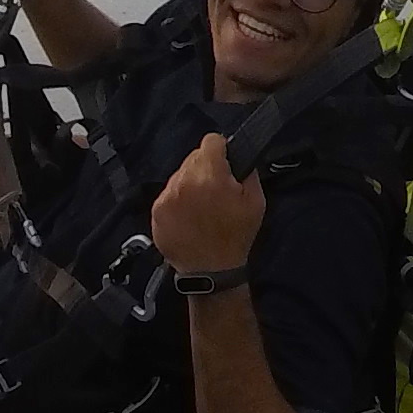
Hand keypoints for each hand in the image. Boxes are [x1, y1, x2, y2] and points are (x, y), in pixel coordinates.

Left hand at [149, 131, 266, 274]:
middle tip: (215, 190)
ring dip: (190, 184)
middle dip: (206, 168)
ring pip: (179, 175)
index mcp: (210, 175)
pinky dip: (178, 200)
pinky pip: (168, 193)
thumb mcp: (256, 201)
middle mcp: (184, 181)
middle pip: (194, 157)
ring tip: (201, 207)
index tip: (225, 163)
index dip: (221, 150)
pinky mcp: (156, 211)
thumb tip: (239, 158)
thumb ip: (248, 172)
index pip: (211, 141)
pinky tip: (189, 217)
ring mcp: (167, 197)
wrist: (211, 271)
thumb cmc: (236, 236)